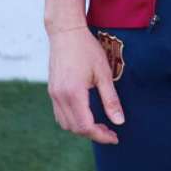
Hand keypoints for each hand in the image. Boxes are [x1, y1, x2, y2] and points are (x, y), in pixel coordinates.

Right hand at [47, 25, 122, 144]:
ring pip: (65, 124)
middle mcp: (60, 97)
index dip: (101, 135)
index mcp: (73, 94)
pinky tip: (87, 114)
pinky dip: (73, 120)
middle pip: (74, 128)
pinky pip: (60, 114)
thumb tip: (119, 121)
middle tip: (111, 131)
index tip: (115, 137)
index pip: (85, 126)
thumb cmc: (87, 50)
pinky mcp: (52, 91)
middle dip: (93, 134)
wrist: (66, 33)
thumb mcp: (104, 74)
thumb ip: (110, 99)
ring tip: (100, 124)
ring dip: (82, 128)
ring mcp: (53, 94)